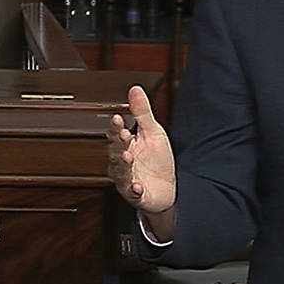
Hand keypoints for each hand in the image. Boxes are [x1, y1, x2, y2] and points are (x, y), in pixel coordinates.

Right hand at [108, 85, 176, 218]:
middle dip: (119, 143)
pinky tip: (137, 186)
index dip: (117, 126)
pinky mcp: (135, 194)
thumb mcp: (153, 133)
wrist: (167, 189)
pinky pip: (132, 192)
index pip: (117, 133)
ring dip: (123, 164)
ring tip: (127, 156)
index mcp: (126, 145)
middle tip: (123, 135)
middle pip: (116, 151)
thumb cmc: (157, 160)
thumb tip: (135, 89)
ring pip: (121, 171)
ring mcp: (127, 179)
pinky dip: (134, 189)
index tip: (118, 118)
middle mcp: (122, 162)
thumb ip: (142, 112)